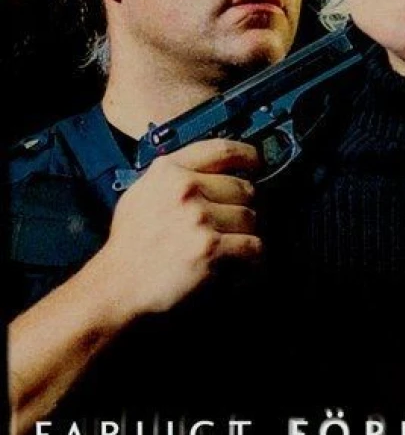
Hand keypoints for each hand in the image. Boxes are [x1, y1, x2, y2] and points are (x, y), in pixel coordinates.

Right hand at [93, 139, 261, 318]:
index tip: (256, 163)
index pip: (222, 150)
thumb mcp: (142, 193)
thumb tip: (212, 169)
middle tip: (233, 222)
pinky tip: (242, 262)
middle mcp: (186, 189)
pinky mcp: (210, 248)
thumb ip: (174, 176)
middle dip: (243, 206)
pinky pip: (253, 245)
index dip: (247, 155)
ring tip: (230, 245)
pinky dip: (253, 256)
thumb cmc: (130, 243)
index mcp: (169, 170)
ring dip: (246, 233)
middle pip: (243, 187)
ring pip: (251, 217)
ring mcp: (199, 218)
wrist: (118, 285)